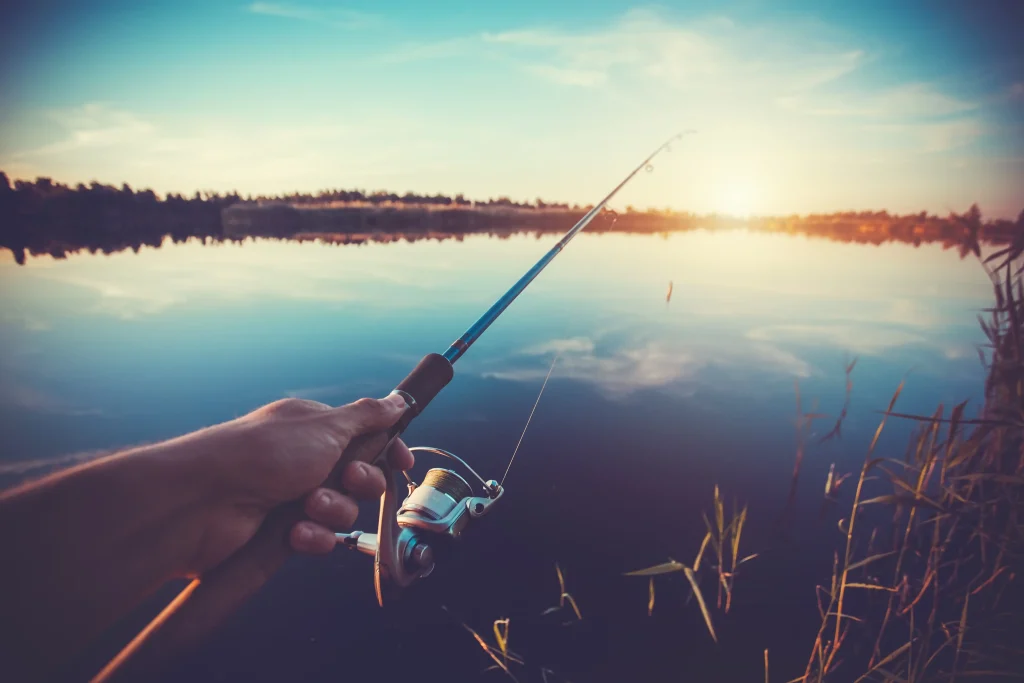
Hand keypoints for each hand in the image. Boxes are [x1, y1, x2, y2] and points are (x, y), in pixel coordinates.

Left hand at [183, 393, 412, 576]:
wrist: (204, 502)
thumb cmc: (262, 454)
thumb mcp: (325, 426)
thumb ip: (368, 416)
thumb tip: (397, 399)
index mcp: (314, 427)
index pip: (366, 436)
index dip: (388, 450)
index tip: (404, 463)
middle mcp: (305, 459)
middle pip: (360, 477)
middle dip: (360, 483)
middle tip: (346, 479)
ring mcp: (292, 495)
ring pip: (342, 511)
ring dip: (332, 511)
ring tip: (307, 506)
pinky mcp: (282, 531)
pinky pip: (320, 538)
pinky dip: (313, 537)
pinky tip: (295, 533)